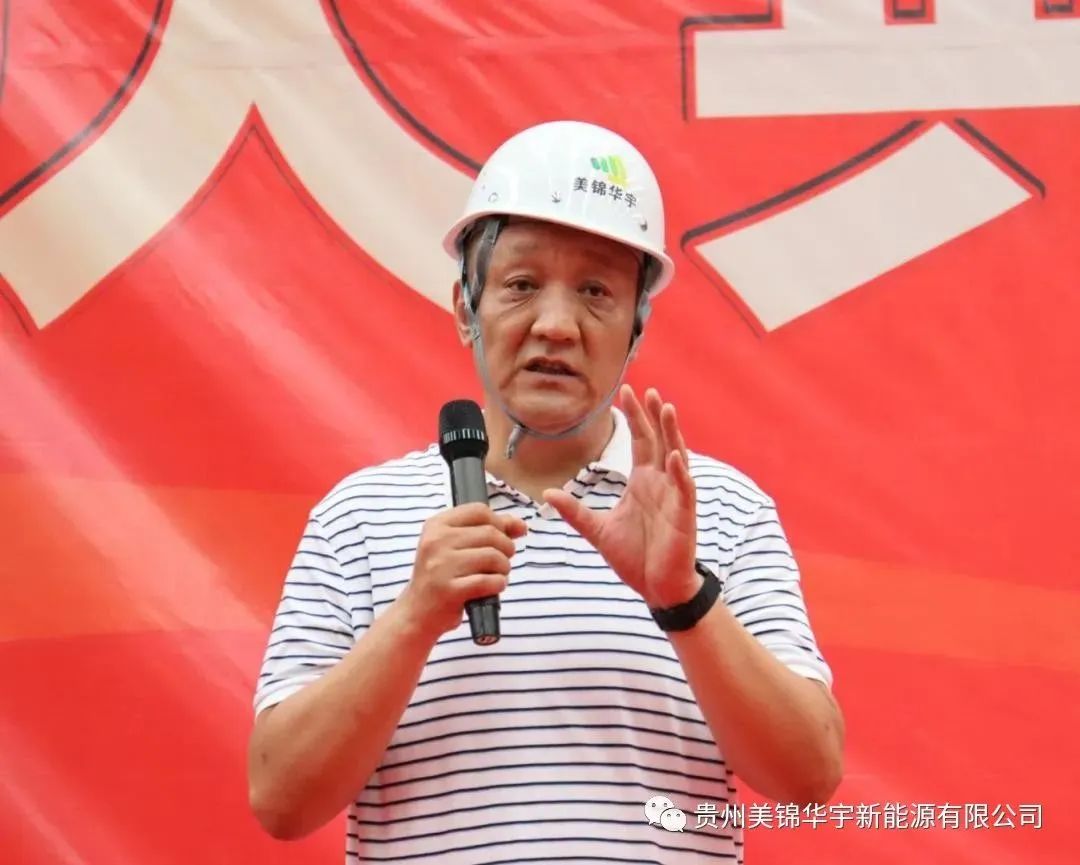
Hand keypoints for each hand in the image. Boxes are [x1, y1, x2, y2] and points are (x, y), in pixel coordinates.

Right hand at [398, 503, 526, 638]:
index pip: (479, 511)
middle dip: (506, 549)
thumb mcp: (457, 547)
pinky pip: (489, 581)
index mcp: (437, 525)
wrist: (417, 613)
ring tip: (495, 575)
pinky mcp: (449, 590)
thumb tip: (521, 525)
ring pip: (493, 556)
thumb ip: (490, 531)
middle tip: (500, 563)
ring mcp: (441, 566)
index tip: (501, 538)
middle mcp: (436, 541)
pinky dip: (498, 585)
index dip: (499, 523)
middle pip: (490, 533)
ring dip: (503, 569)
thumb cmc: (441, 577)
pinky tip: (491, 588)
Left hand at [542, 385, 699, 608]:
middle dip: (652, 415)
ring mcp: (675, 497)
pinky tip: (674, 455)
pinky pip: (684, 489)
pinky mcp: (684, 515)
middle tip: (645, 390)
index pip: (640, 440)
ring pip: (676, 456)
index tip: (625, 392)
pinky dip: (680, 472)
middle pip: (658, 440)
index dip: (634, 417)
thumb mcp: (598, 530)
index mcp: (643, 482)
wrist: (656, 587)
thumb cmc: (635, 557)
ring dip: (672, 433)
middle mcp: (661, 483)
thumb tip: (548, 494)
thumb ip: (576, 511)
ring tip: (666, 408)